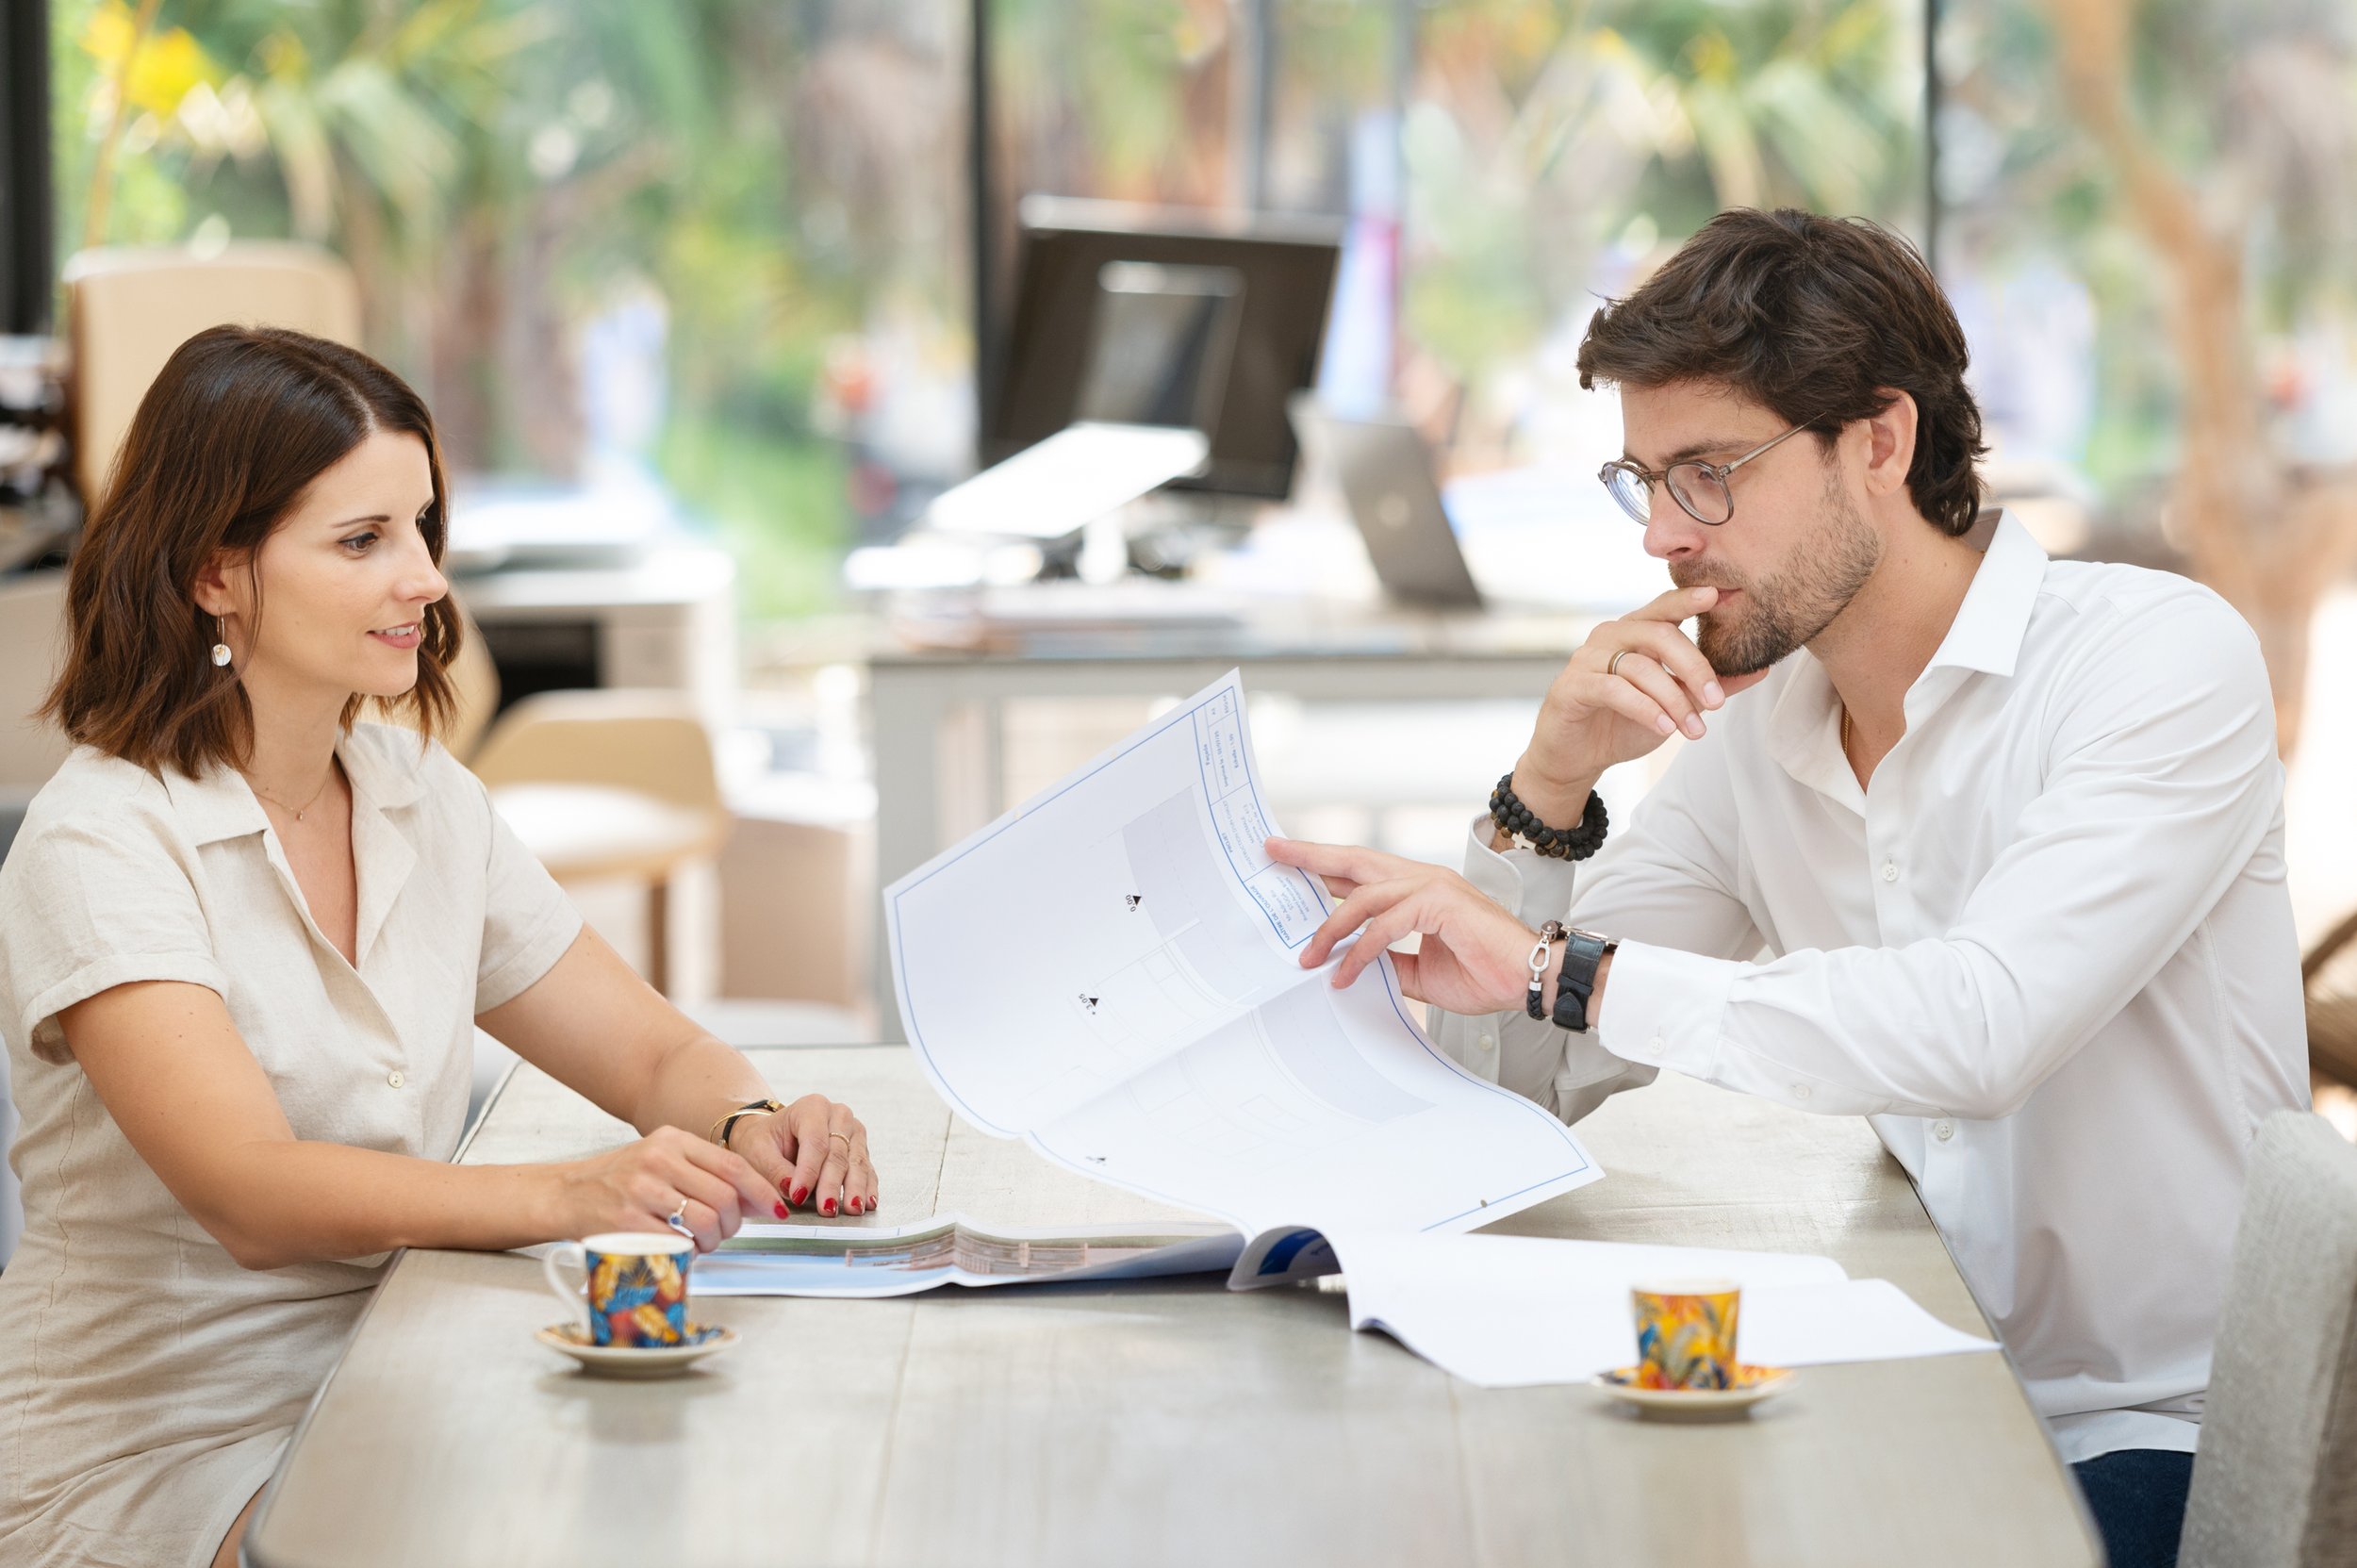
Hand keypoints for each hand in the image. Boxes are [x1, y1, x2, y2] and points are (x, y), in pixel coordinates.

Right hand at [552, 1126, 779, 1252]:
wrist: (567, 1193)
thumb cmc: (621, 1179)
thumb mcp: (661, 1158)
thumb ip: (702, 1171)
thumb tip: (755, 1198)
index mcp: (673, 1141)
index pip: (732, 1165)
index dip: (760, 1191)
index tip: (776, 1209)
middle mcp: (659, 1159)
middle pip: (724, 1196)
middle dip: (734, 1223)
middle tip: (724, 1232)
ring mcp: (642, 1189)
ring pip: (705, 1220)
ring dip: (713, 1240)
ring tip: (701, 1243)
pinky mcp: (627, 1220)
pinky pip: (676, 1242)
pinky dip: (688, 1252)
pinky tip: (682, 1250)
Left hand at [728, 1094, 876, 1218]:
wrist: (774, 1135)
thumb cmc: (765, 1140)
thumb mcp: (758, 1151)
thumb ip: (775, 1170)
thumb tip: (792, 1187)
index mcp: (812, 1107)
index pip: (815, 1142)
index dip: (809, 1171)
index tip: (799, 1195)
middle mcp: (837, 1114)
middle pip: (838, 1153)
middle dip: (832, 1184)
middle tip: (826, 1209)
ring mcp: (852, 1130)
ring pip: (857, 1162)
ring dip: (855, 1188)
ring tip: (852, 1209)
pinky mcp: (859, 1147)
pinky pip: (867, 1168)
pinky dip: (867, 1187)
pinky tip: (868, 1202)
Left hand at [1267, 837, 1538, 1015]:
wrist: (1531, 978)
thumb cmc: (1486, 972)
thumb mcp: (1420, 972)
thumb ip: (1387, 963)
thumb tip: (1350, 967)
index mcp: (1417, 888)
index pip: (1359, 871)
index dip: (1321, 865)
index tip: (1285, 860)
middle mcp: (1421, 878)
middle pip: (1354, 860)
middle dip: (1310, 856)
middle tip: (1271, 852)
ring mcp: (1431, 886)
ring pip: (1363, 898)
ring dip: (1330, 929)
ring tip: (1307, 958)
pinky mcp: (1440, 904)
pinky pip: (1386, 925)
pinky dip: (1361, 951)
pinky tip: (1345, 974)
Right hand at [1514, 585, 1769, 821]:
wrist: (1576, 757)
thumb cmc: (1622, 723)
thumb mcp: (1675, 704)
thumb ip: (1710, 685)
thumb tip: (1760, 670)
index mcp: (1634, 631)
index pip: (1664, 607)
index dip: (1689, 599)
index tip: (1719, 595)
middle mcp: (1610, 636)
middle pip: (1659, 634)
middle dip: (1694, 667)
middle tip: (1718, 701)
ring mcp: (1588, 658)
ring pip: (1640, 666)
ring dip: (1673, 700)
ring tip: (1693, 731)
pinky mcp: (1573, 685)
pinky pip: (1614, 690)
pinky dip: (1643, 708)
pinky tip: (1662, 727)